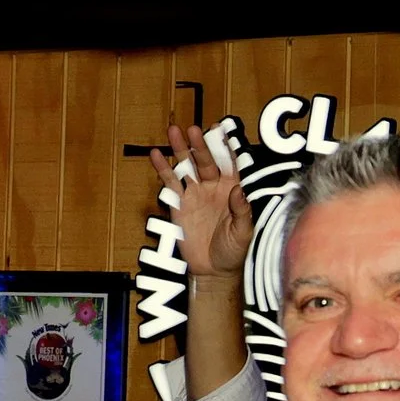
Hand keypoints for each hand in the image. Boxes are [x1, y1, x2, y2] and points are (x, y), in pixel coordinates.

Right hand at [148, 121, 253, 281]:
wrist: (213, 271)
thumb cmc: (233, 252)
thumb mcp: (243, 232)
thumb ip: (241, 210)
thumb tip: (237, 189)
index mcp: (231, 190)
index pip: (229, 163)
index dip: (224, 146)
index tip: (219, 129)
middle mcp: (212, 188)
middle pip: (205, 160)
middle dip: (198, 145)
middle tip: (192, 130)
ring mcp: (194, 195)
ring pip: (186, 167)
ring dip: (180, 150)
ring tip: (173, 132)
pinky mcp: (178, 205)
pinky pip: (170, 184)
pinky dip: (162, 169)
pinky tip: (156, 155)